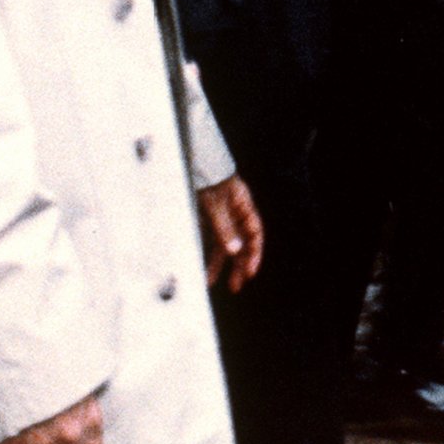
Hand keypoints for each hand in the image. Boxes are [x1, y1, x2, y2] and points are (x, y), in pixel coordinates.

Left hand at [197, 174, 264, 293]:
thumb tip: (234, 250)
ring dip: (216, 261)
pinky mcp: (200, 213)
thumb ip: (225, 227)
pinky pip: (204, 236)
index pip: (254, 234)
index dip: (254, 254)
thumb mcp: (215, 203)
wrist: (189, 157)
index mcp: (242, 205)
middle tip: (234, 285)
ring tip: (208, 280)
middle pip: (239, 242)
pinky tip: (196, 260)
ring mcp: (216, 212)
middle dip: (237, 264)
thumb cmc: (207, 174)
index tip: (249, 272)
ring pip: (220, 242)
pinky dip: (201, 249)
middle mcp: (232, 211)